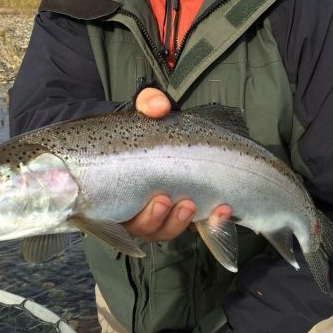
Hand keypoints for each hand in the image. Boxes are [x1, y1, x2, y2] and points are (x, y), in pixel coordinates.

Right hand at [127, 88, 231, 242]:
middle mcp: (133, 206)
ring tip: (190, 205)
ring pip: (163, 230)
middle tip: (165, 199)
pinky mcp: (186, 216)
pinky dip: (211, 224)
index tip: (153, 196)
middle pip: (138, 226)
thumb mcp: (149, 108)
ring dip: (177, 222)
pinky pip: (194, 230)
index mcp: (117, 185)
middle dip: (154, 218)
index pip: (108, 211)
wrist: (175, 134)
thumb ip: (149, 102)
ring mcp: (161, 214)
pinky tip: (223, 210)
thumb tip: (158, 108)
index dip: (122, 215)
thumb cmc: (154, 125)